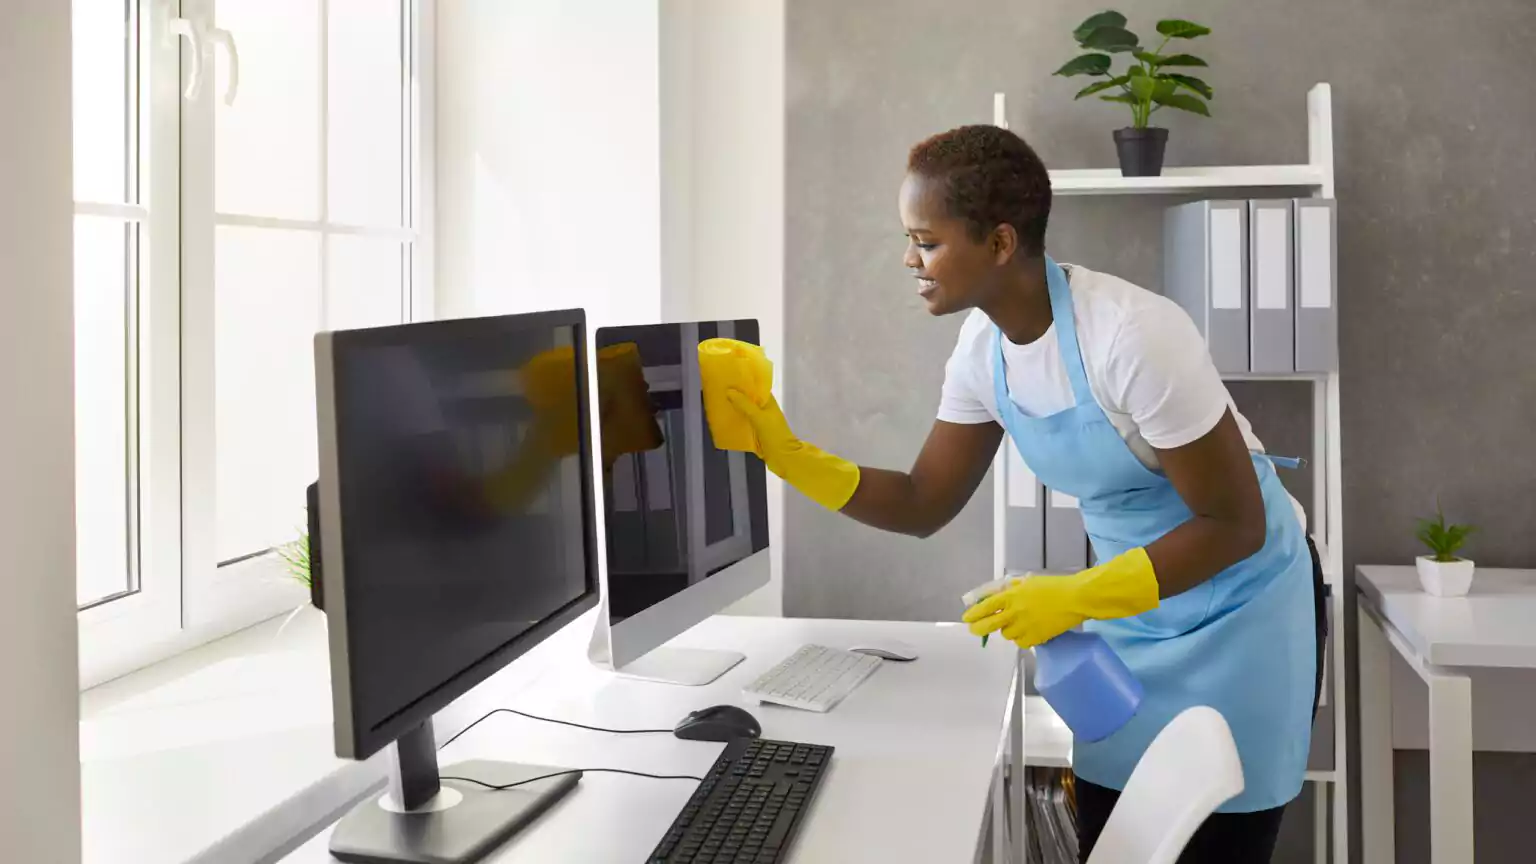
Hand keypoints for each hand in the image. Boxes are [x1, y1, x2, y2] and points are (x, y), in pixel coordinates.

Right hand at [722, 389, 860, 511]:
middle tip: (717, 388)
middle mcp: (763, 409)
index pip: (755, 386)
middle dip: (735, 394)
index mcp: (768, 402)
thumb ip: (745, 404)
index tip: (728, 376)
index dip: (743, 381)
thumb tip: (729, 391)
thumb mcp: (759, 417)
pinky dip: (733, 420)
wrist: (783, 458)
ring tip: (716, 401)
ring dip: (733, 407)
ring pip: (743, 411)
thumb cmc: (774, 435)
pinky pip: (741, 423)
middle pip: (747, 398)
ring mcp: (758, 421)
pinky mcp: (753, 432)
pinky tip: (721, 419)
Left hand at [962, 548, 1161, 648]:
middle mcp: (1015, 612)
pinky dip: (1021, 638)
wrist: (1075, 598)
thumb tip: (997, 595)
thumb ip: (1011, 590)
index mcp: (1012, 595)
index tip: (967, 618)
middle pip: (988, 625)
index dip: (974, 613)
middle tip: (975, 630)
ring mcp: (1025, 626)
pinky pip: (1021, 642)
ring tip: (1016, 623)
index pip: (986, 606)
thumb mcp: (1029, 583)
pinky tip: (1028, 631)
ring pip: (1006, 635)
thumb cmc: (1054, 586)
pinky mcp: (1036, 638)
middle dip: (979, 628)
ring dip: (1007, 630)